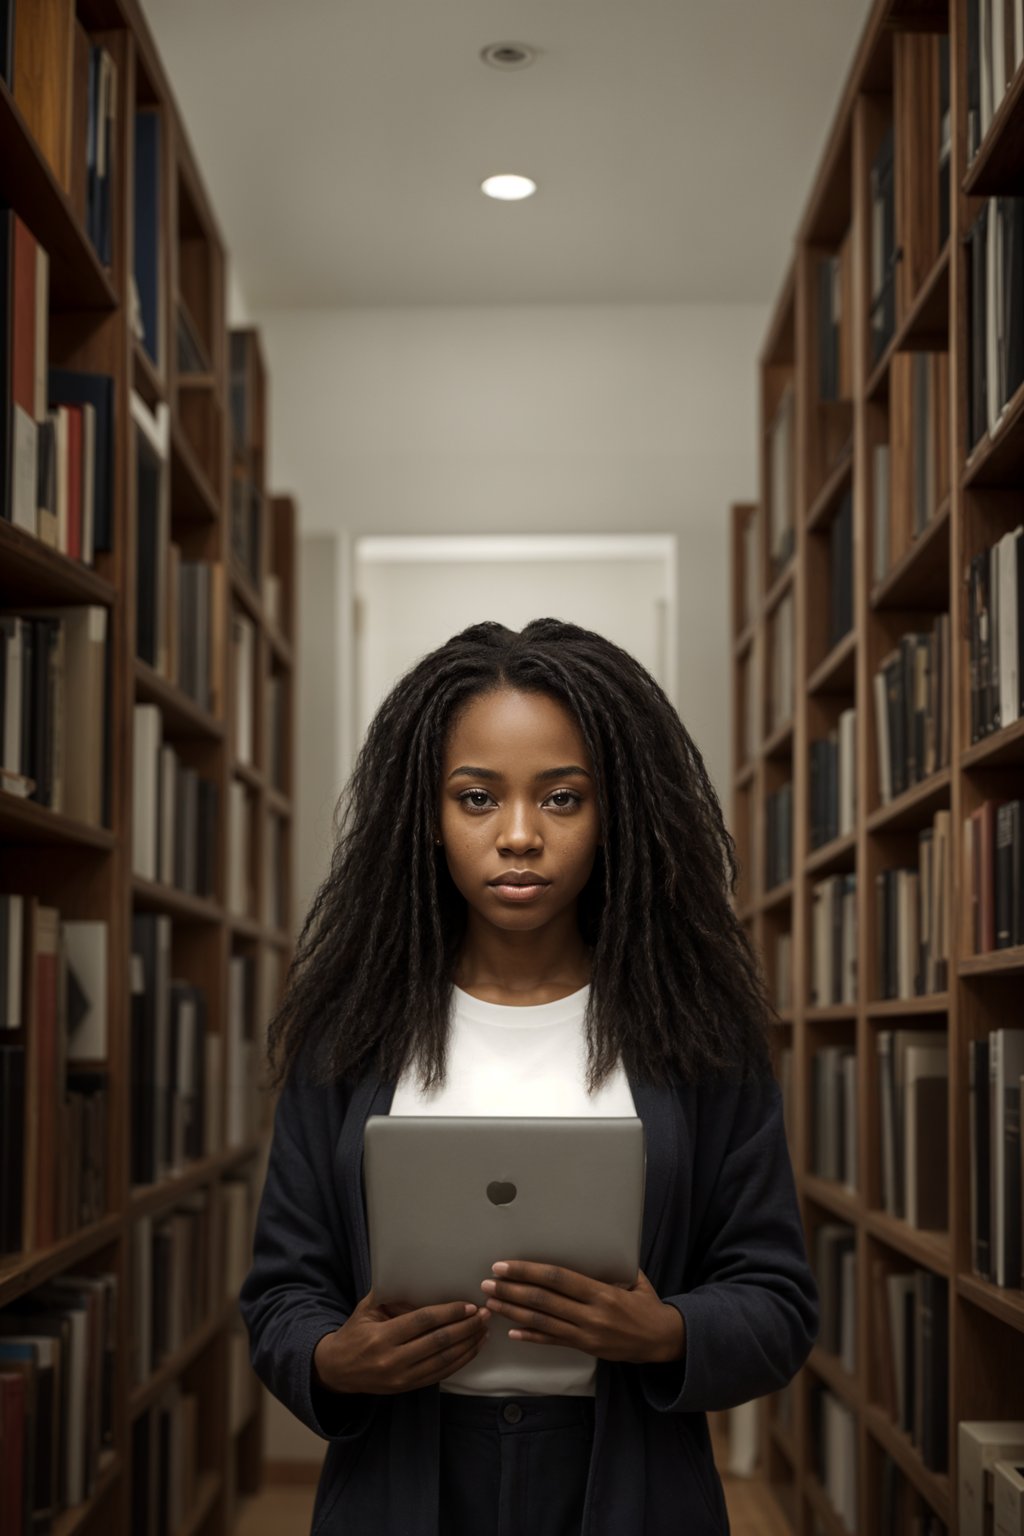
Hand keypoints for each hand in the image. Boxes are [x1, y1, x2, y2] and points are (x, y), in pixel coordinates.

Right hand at [314, 1289, 490, 1394]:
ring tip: (484, 1330)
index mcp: (381, 1336)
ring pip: (444, 1361)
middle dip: (466, 1328)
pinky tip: (472, 1349)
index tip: (469, 1305)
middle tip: (484, 1314)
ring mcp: (401, 1378)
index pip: (423, 1322)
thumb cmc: (354, 1332)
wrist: (337, 1370)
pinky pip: (440, 1375)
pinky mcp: (407, 1388)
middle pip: (438, 1342)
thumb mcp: (367, 1308)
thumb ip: (393, 1295)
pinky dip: (460, 1361)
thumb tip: (424, 1281)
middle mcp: (393, 1360)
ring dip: (468, 1345)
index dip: (448, 1313)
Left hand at [479, 1263, 685, 1363]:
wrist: (663, 1341)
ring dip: (513, 1313)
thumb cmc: (647, 1305)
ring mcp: (587, 1335)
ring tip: (492, 1303)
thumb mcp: (634, 1279)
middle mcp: (591, 1315)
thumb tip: (590, 1242)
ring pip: (542, 1323)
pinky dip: (531, 1337)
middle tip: (488, 1283)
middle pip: (543, 1301)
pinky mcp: (586, 1349)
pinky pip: (553, 1342)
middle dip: (512, 1291)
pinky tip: (512, 1333)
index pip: (557, 1278)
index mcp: (602, 1293)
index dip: (528, 1271)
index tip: (505, 1266)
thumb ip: (611, 1264)